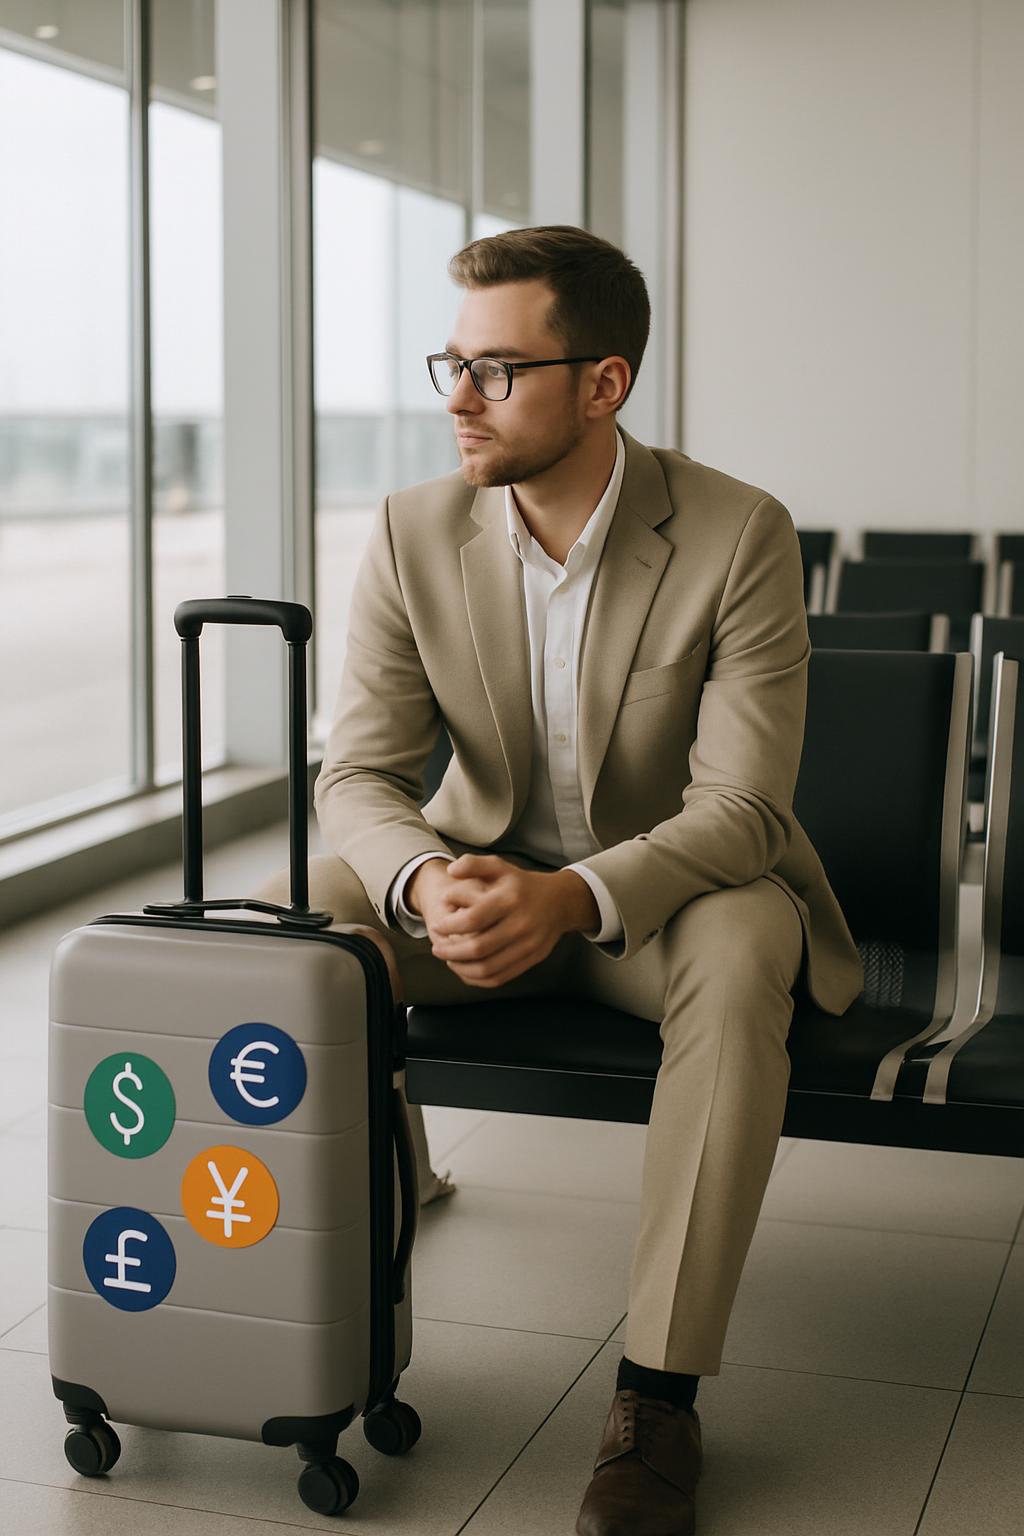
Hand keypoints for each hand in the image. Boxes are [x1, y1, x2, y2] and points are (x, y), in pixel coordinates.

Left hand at [423, 854, 595, 988]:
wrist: (560, 901)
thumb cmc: (521, 884)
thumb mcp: (500, 867)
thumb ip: (473, 864)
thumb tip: (449, 871)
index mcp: (511, 899)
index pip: (474, 918)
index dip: (449, 926)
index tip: (436, 925)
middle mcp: (522, 923)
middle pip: (479, 947)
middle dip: (451, 951)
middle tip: (437, 948)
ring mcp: (529, 945)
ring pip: (488, 968)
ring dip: (461, 968)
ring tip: (448, 959)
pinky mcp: (531, 959)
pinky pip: (500, 978)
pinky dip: (477, 979)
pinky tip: (465, 969)